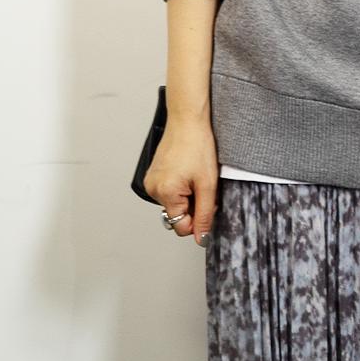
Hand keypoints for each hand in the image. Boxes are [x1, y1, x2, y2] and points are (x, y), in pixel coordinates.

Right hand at [143, 115, 217, 244]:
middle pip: (176, 216)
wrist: (188, 121)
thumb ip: (204, 215)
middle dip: (193, 208)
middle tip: (203, 188)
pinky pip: (169, 194)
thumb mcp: (208, 185)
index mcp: (165, 193)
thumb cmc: (198, 147)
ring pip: (174, 205)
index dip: (198, 221)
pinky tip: (188, 173)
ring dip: (188, 198)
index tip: (208, 205)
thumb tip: (201, 239)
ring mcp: (151, 182)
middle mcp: (153, 189)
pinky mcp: (153, 176)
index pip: (180, 227)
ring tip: (195, 178)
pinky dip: (181, 189)